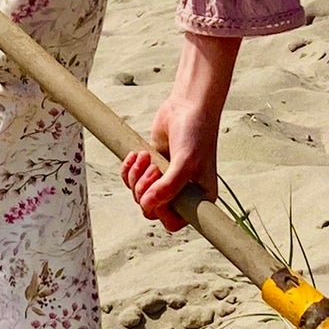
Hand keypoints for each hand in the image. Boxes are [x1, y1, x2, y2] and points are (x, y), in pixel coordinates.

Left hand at [120, 32, 239, 232]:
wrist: (187, 106)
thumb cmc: (196, 134)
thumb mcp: (185, 163)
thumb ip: (168, 188)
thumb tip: (147, 207)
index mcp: (198, 198)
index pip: (175, 222)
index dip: (163, 213)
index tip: (161, 197)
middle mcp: (181, 192)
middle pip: (152, 210)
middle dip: (146, 191)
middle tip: (153, 170)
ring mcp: (164, 180)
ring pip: (139, 195)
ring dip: (136, 177)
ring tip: (146, 158)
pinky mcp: (150, 167)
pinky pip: (130, 180)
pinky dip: (129, 169)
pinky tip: (137, 155)